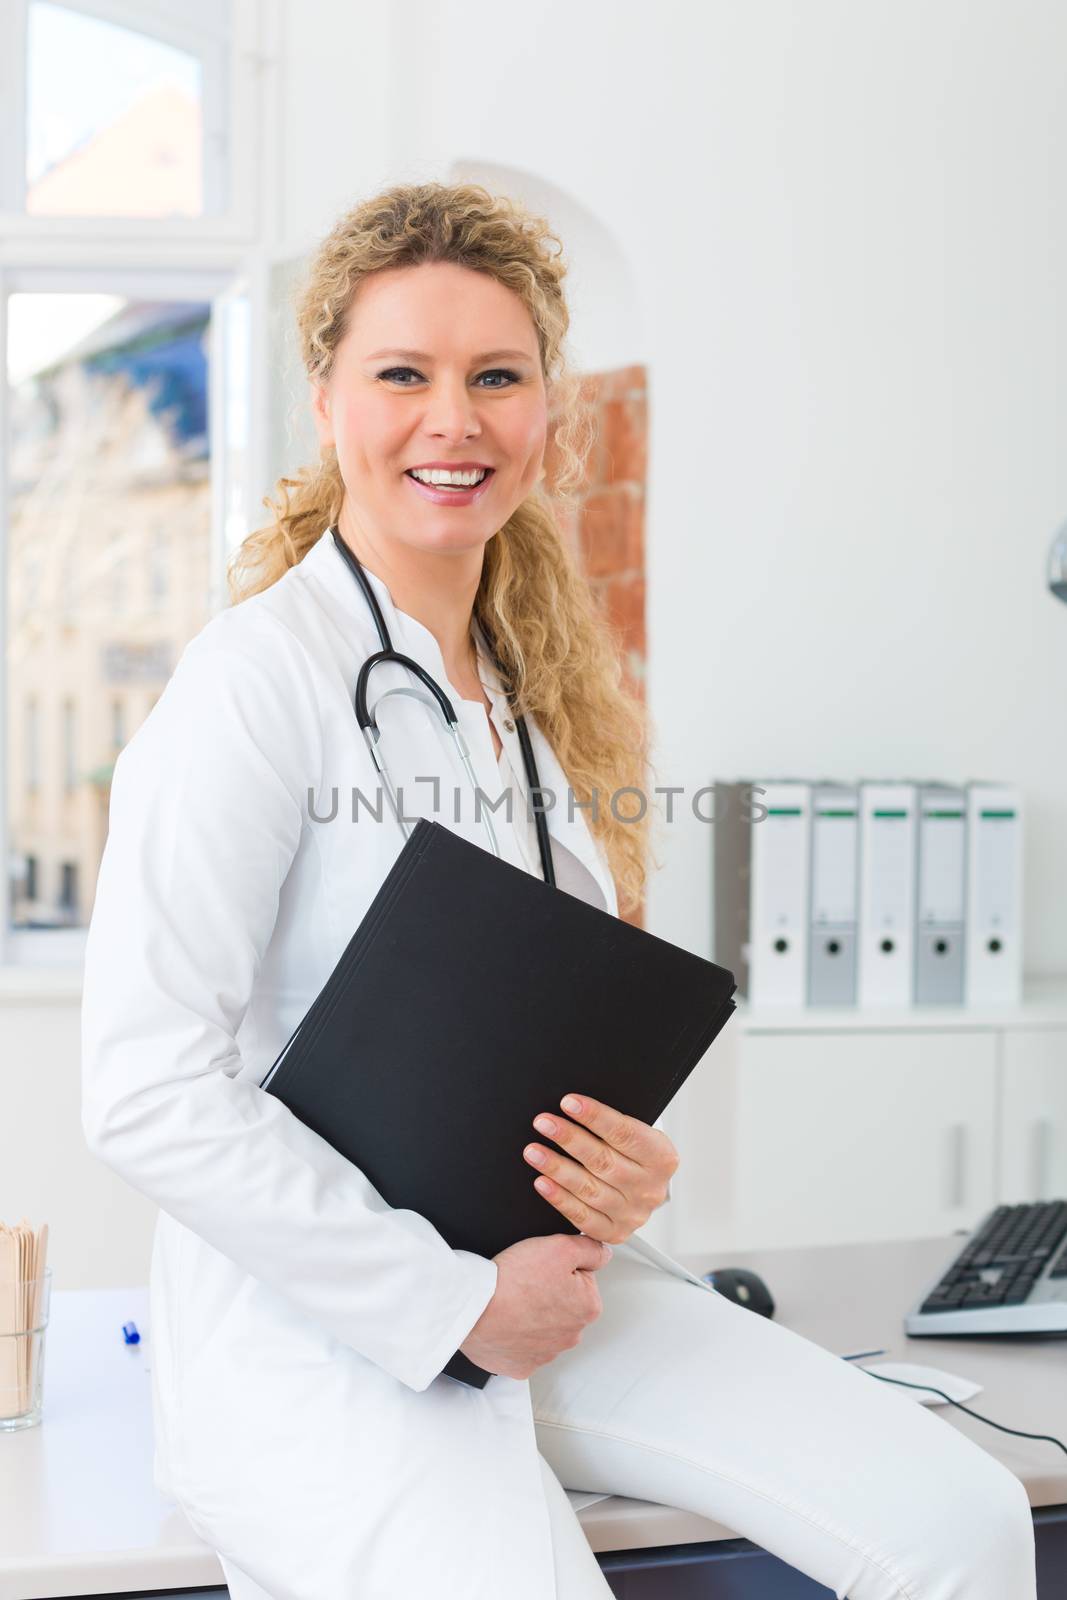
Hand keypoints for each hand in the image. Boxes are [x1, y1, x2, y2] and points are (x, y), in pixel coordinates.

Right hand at [459, 1233, 612, 1379]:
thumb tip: (602, 1254)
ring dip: (532, 1315)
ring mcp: (546, 1354)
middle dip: (549, 1292)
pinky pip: (523, 1348)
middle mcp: (572, 1336)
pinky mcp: (522, 1366)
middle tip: (525, 1281)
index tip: (542, 1268)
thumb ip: (590, 1249)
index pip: (581, 1279)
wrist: (473, 1308)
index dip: (560, 1267)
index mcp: (588, 1307)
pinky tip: (505, 1322)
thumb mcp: (559, 1246)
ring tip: (512, 1300)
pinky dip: (515, 1335)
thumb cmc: (513, 1279)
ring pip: (543, 1327)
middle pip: (564, 1305)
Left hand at [522, 1094, 678, 1245]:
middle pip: (603, 1161)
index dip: (595, 1116)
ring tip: (534, 1151)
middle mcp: (650, 1188)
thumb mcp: (637, 1133)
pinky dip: (559, 1198)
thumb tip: (574, 1106)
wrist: (644, 1189)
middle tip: (544, 1123)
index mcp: (662, 1158)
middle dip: (569, 1139)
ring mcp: (633, 1214)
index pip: (625, 1133)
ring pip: (589, 1189)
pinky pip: (582, 1216)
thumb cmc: (635, 1154)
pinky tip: (542, 1182)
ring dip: (557, 1168)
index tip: (568, 1103)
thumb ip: (613, 1124)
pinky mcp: (614, 1232)